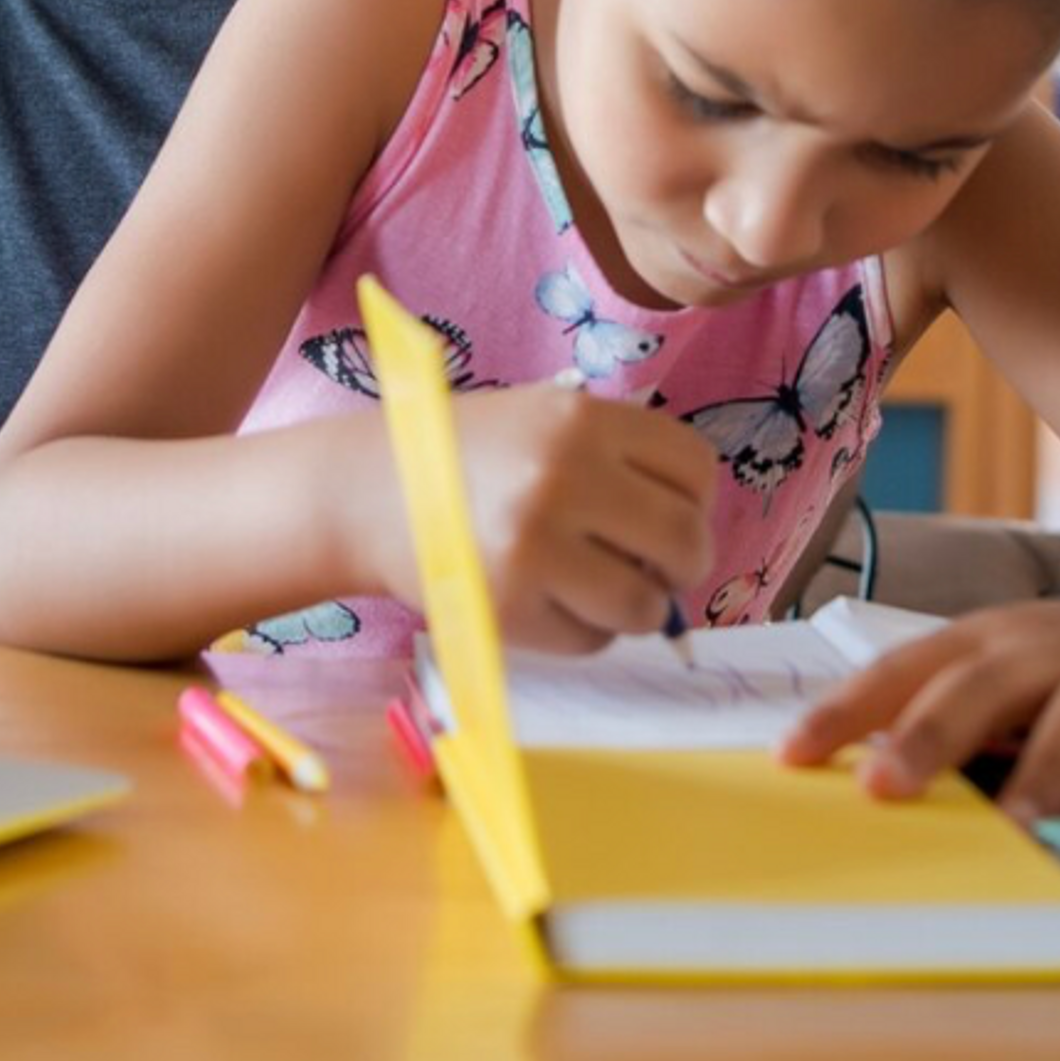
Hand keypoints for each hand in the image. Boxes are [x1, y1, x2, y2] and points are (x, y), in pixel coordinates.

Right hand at [415, 381, 715, 653]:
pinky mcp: (511, 608)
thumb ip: (616, 457)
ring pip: (645, 603)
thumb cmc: (465, 455)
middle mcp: (564, 477)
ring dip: (635, 606)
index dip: (695, 501)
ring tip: (598, 588)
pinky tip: (551, 602)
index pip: (695, 469)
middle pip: (686, 540)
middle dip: (682, 564)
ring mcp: (536, 547)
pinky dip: (585, 631)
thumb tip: (691, 531)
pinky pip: (592, 641)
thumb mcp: (541, 419)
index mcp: (580, 420)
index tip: (670, 514)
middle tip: (654, 568)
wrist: (364, 493)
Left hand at [778, 588, 1059, 812]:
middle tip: (880, 790)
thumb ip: (947, 711)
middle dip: (929, 738)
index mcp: (994, 643)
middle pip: (984, 689)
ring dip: (1050, 768)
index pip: (906, 671)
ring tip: (1020, 823)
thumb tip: (850, 776)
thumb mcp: (1014, 669)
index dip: (847, 711)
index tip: (790, 757)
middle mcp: (1055, 652)